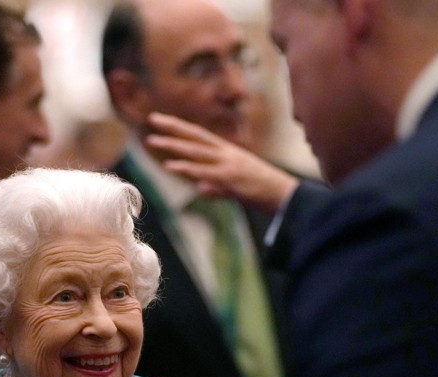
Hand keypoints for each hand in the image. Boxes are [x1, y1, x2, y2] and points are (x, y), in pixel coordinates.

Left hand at [145, 112, 298, 212]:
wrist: (285, 196)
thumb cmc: (263, 192)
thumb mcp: (236, 187)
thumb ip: (216, 187)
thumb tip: (201, 188)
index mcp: (229, 152)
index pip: (201, 136)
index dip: (182, 128)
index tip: (164, 121)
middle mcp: (227, 153)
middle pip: (195, 137)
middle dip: (173, 127)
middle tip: (152, 119)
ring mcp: (228, 164)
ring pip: (196, 151)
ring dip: (173, 146)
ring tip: (153, 140)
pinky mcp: (229, 178)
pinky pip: (204, 171)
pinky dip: (186, 168)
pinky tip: (170, 166)